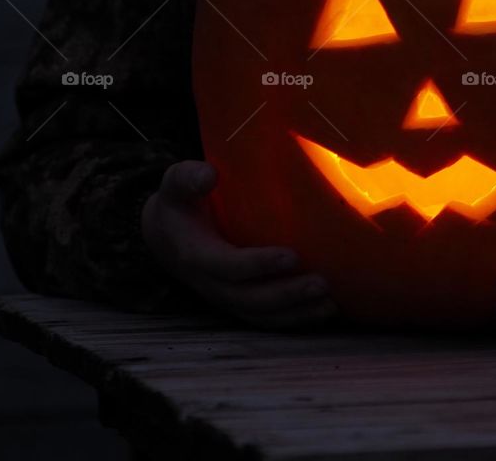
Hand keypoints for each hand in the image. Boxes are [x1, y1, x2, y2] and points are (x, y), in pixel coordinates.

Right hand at [142, 159, 335, 329]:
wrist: (165, 235)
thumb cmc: (179, 203)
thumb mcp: (176, 185)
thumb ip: (189, 178)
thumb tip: (209, 175)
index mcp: (196, 255)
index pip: (229, 266)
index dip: (259, 265)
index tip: (292, 255)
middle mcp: (210, 283)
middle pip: (250, 299)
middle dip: (287, 294)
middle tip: (322, 283)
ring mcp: (224, 297)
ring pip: (260, 315)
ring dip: (296, 313)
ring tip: (330, 304)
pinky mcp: (237, 301)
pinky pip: (265, 318)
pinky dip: (294, 319)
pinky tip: (323, 311)